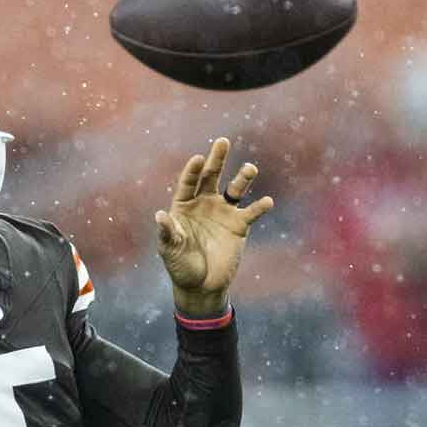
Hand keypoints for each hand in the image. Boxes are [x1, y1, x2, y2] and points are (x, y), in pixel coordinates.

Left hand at [155, 137, 273, 315]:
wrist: (201, 285)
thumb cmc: (180, 266)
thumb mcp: (170, 249)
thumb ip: (168, 232)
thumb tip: (160, 215)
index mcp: (184, 205)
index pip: (188, 183)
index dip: (192, 171)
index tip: (198, 159)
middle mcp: (204, 204)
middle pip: (211, 176)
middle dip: (217, 159)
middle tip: (223, 141)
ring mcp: (223, 213)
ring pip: (235, 189)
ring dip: (242, 178)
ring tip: (250, 168)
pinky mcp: (239, 225)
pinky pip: (251, 212)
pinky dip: (259, 207)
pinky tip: (266, 202)